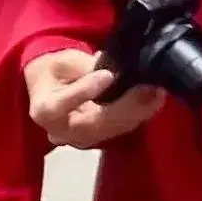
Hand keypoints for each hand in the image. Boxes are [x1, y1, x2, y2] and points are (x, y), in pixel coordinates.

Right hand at [22, 47, 168, 150]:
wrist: (53, 87)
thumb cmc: (56, 71)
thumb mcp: (65, 61)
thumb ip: (84, 67)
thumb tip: (113, 73)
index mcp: (45, 110)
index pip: (62, 105)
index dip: (84, 91)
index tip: (107, 75)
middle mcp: (62, 131)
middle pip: (94, 123)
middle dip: (125, 106)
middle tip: (147, 87)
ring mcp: (81, 139)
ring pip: (112, 129)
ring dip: (138, 111)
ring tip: (157, 91)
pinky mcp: (99, 138)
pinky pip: (121, 129)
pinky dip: (140, 114)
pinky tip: (154, 99)